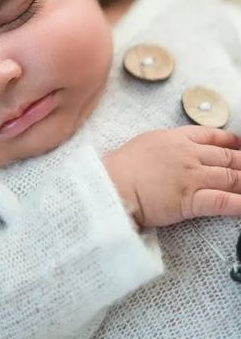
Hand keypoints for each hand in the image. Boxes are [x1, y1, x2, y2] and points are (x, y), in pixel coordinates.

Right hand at [103, 126, 240, 227]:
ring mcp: (191, 176)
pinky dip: (239, 203)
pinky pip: (222, 201)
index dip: (233, 141)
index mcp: (176, 139)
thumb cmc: (120, 167)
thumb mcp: (145, 144)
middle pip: (228, 157)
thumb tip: (173, 151)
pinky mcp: (190, 199)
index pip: (213, 136)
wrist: (111, 184)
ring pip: (231, 177)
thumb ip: (165, 145)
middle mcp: (188, 155)